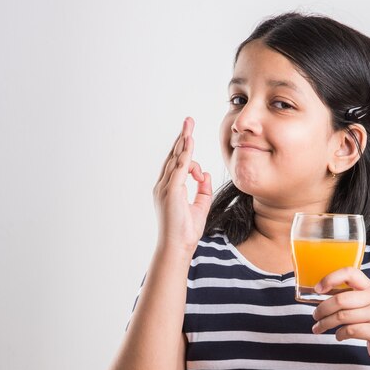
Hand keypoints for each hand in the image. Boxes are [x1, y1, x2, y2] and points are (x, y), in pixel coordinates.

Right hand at [153, 116, 212, 252]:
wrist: (177, 248)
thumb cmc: (186, 232)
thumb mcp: (200, 207)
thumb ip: (203, 190)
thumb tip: (204, 174)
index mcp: (170, 190)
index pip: (177, 164)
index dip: (184, 149)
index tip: (190, 136)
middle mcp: (164, 186)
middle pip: (173, 156)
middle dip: (182, 138)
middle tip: (188, 121)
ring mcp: (166, 188)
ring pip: (175, 158)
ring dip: (183, 141)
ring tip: (189, 125)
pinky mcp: (171, 191)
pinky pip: (178, 168)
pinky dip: (184, 153)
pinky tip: (189, 141)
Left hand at [311, 267, 369, 364]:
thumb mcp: (364, 303)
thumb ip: (347, 297)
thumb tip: (318, 294)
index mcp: (369, 287)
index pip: (349, 272)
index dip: (331, 278)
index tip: (318, 289)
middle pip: (340, 299)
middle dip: (322, 309)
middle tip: (314, 316)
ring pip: (343, 317)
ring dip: (326, 324)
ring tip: (318, 328)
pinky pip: (351, 330)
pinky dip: (340, 334)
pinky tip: (339, 336)